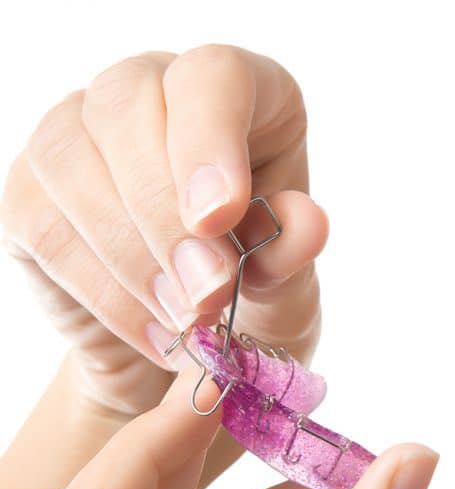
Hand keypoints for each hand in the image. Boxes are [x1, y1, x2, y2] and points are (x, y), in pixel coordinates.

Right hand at [0, 45, 326, 416]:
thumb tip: (309, 224)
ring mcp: (78, 130)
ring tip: (187, 322)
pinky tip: (152, 330)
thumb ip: (293, 248)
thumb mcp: (288, 272)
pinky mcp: (33, 187)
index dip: (210, 141)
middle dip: (167, 216)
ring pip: (71, 163)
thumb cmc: (254, 284)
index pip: (212, 76)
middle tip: (210, 294)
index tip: (220, 216)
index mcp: (237, 89)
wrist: (194, 333)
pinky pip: (44, 225)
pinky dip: (102, 291)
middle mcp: (150, 88)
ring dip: (132, 258)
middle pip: (129, 111)